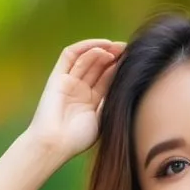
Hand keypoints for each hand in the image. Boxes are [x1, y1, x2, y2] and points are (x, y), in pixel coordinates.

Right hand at [26, 38, 126, 158]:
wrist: (55, 143)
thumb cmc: (78, 139)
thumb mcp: (101, 120)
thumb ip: (109, 101)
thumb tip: (125, 84)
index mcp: (91, 102)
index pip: (107, 79)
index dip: (119, 68)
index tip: (135, 60)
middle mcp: (80, 90)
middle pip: (98, 67)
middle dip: (112, 56)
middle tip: (128, 49)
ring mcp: (68, 82)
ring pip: (86, 59)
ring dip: (101, 50)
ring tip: (117, 47)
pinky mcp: (57, 76)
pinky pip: (69, 56)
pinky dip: (84, 47)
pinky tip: (101, 46)